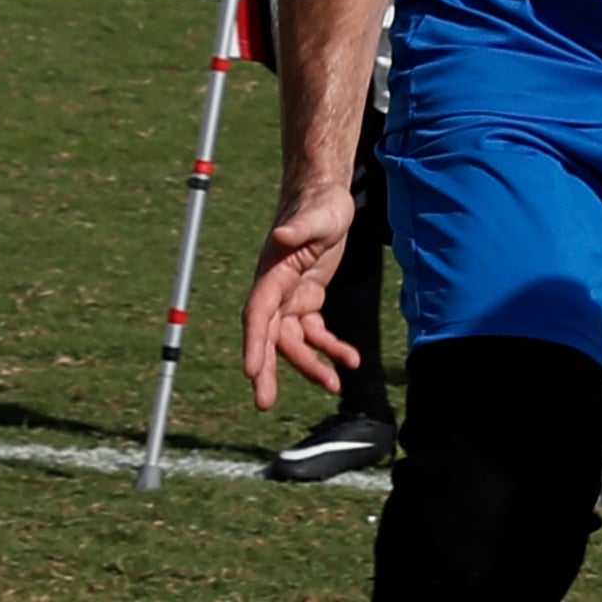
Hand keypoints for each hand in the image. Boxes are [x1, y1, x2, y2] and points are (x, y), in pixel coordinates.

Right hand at [238, 177, 364, 405]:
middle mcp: (275, 291)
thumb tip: (281, 233)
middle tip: (263, 402)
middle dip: (265, 370)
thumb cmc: (321, 205)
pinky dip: (329, 348)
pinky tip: (351, 361)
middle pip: (267, 337)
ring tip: (334, 385)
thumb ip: (300, 228)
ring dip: (310, 364)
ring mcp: (290, 297)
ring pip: (293, 341)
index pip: (257, 314)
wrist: (326, 198)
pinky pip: (314, 333)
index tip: (250, 370)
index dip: (253, 343)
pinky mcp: (307, 300)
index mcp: (271, 274)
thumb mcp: (318, 216)